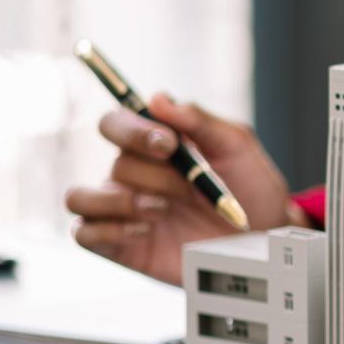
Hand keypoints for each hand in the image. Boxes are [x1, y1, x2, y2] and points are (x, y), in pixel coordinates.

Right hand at [64, 93, 307, 284]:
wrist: (263, 240)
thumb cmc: (251, 188)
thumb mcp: (235, 145)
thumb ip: (198, 119)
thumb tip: (158, 98)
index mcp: (155, 144)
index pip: (117, 122)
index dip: (134, 130)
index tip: (170, 144)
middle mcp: (134, 174)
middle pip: (115, 161)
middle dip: (150, 172)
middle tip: (182, 186)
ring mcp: (123, 211)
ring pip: (81, 196)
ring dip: (122, 200)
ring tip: (163, 210)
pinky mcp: (120, 246)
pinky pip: (83, 233)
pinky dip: (110, 230)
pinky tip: (146, 231)